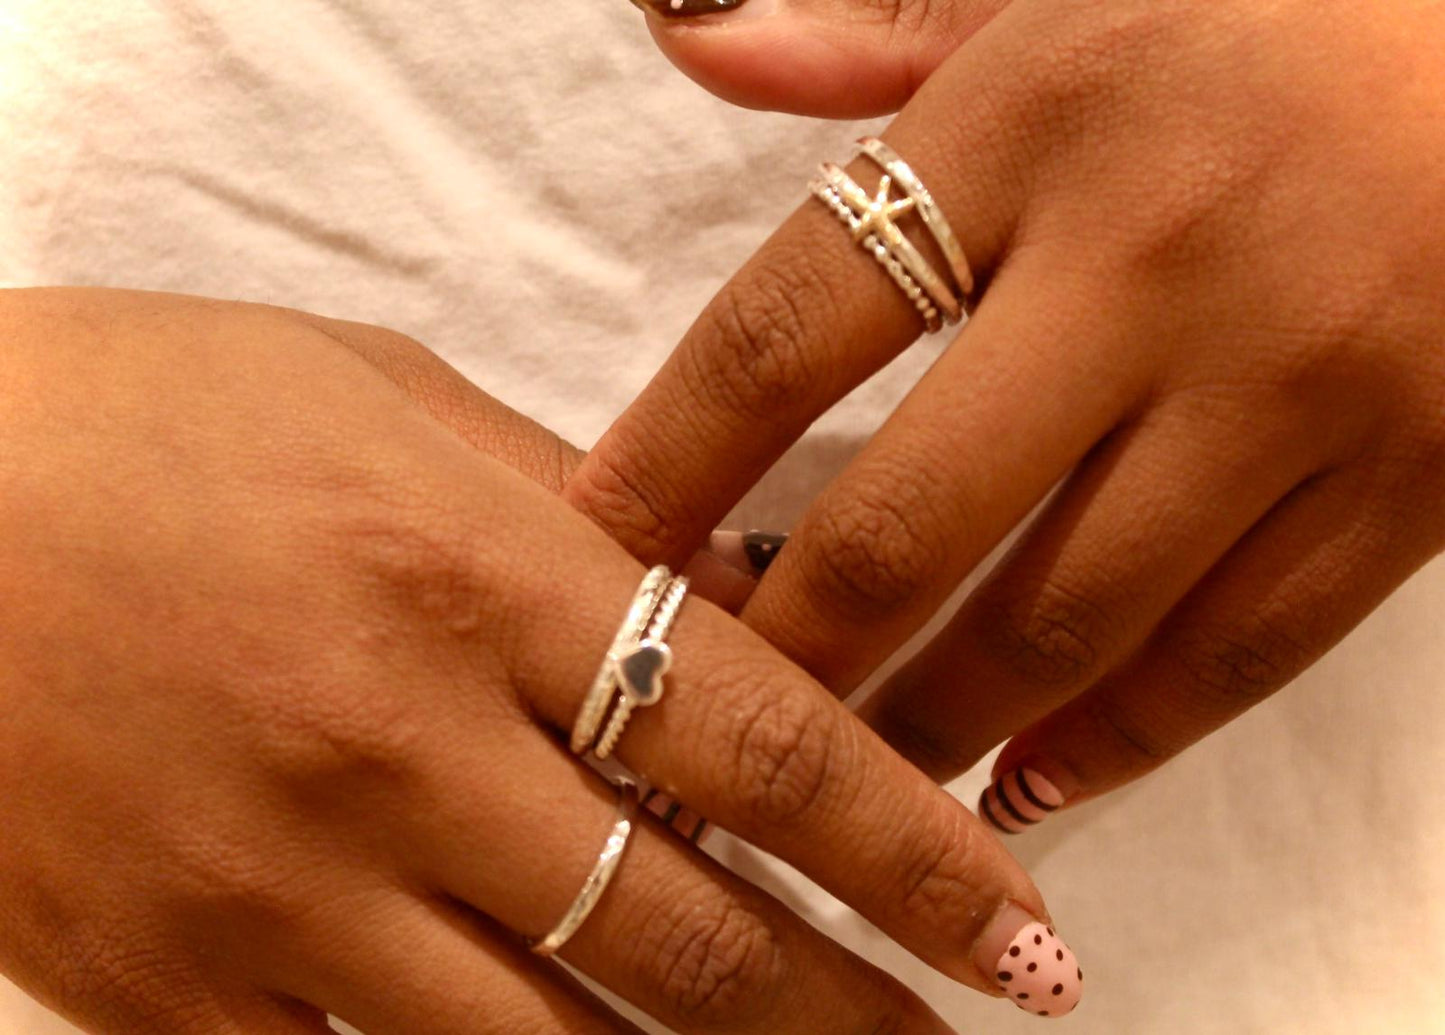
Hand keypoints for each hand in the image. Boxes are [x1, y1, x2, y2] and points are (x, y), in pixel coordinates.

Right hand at [0, 288, 1074, 1033]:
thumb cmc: (155, 415)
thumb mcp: (384, 400)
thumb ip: (575, 513)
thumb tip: (741, 600)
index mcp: (470, 574)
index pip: (760, 740)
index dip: (913, 851)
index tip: (1017, 931)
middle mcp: (395, 748)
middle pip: (684, 937)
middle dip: (847, 1016)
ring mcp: (276, 891)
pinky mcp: (169, 987)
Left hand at [570, 1, 1444, 823]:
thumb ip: (862, 36)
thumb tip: (686, 29)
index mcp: (1035, 125)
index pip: (787, 331)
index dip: (664, 466)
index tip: (595, 560)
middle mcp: (1154, 264)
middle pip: (908, 523)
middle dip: (789, 649)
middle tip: (709, 715)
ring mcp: (1296, 384)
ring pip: (1066, 622)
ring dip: (932, 726)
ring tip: (849, 778)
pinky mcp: (1420, 473)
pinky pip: (1236, 655)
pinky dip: (1117, 741)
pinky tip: (1028, 783)